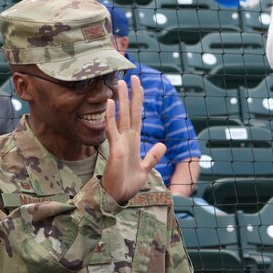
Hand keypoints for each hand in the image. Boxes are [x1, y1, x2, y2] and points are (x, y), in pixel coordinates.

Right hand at [102, 77, 165, 204]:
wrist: (117, 196)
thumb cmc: (127, 184)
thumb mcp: (145, 169)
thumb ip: (153, 156)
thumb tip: (162, 145)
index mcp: (133, 142)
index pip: (137, 117)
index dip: (138, 101)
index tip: (139, 86)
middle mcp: (126, 139)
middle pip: (130, 112)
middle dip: (132, 94)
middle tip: (132, 76)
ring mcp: (119, 142)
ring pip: (121, 116)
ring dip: (121, 99)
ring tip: (120, 82)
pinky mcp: (115, 149)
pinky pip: (112, 129)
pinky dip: (111, 116)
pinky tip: (110, 103)